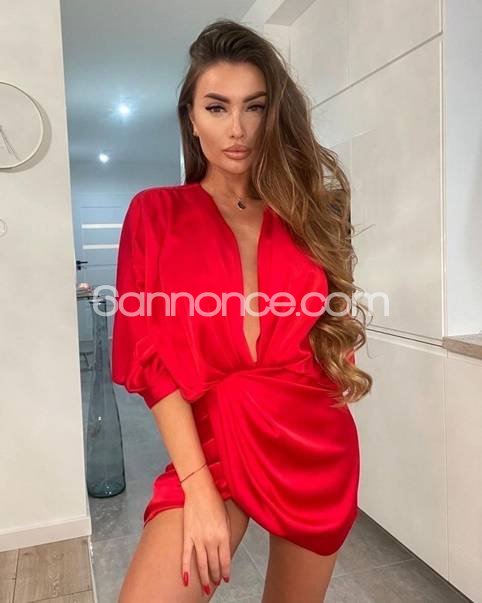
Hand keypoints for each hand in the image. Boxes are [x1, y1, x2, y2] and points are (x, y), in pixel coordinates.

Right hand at [181, 465, 231, 595]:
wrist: (200, 490)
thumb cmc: (215, 502)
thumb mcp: (227, 518)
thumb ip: (226, 536)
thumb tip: (225, 551)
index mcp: (223, 535)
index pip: (225, 560)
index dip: (225, 571)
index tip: (226, 578)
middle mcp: (211, 539)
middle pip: (213, 564)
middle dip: (216, 576)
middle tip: (216, 582)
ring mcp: (198, 539)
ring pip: (201, 564)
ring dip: (204, 577)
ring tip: (207, 587)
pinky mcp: (187, 535)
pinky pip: (186, 556)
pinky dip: (185, 569)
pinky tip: (186, 580)